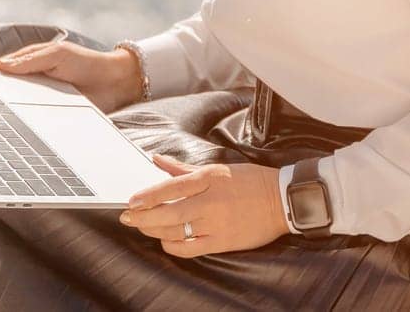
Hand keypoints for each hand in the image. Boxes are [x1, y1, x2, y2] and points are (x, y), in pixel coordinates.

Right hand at [0, 39, 143, 113]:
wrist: (115, 83)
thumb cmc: (86, 62)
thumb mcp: (57, 55)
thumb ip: (30, 60)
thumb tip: (0, 67)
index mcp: (29, 63)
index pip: (1, 71)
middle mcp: (31, 83)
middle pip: (5, 92)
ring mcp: (39, 100)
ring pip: (16, 109)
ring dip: (7, 114)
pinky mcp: (50, 116)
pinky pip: (33, 122)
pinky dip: (24, 125)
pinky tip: (16, 131)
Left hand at [117, 153, 288, 256]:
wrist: (281, 200)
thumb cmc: (251, 181)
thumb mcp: (218, 169)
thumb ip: (185, 168)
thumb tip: (158, 160)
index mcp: (210, 179)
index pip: (171, 187)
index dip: (148, 195)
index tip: (131, 201)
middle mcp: (211, 201)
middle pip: (169, 211)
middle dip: (143, 216)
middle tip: (128, 218)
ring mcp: (217, 223)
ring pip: (176, 230)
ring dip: (154, 230)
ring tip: (143, 227)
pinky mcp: (223, 241)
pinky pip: (191, 248)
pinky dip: (174, 245)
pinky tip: (166, 241)